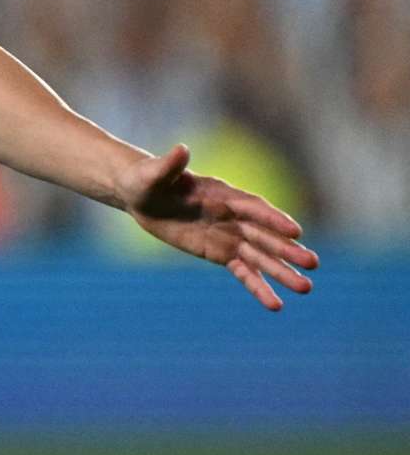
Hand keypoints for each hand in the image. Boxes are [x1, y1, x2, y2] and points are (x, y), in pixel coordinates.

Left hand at [115, 143, 316, 310]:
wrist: (142, 196)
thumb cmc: (148, 179)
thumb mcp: (154, 173)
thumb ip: (170, 165)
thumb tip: (181, 149)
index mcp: (223, 193)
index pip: (253, 207)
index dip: (273, 219)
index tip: (295, 231)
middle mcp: (233, 215)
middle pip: (265, 235)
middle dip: (286, 249)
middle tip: (312, 264)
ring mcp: (229, 236)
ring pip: (260, 257)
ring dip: (281, 272)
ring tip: (306, 288)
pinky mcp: (220, 253)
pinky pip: (243, 271)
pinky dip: (258, 286)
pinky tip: (276, 304)